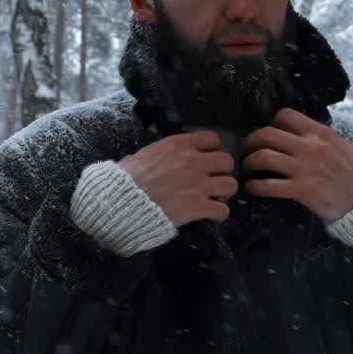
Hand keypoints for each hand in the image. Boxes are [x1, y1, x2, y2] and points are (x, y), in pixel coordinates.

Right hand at [118, 132, 236, 226]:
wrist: (121, 203)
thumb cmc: (125, 180)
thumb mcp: (142, 156)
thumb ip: (160, 154)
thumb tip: (161, 158)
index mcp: (178, 145)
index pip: (212, 139)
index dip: (213, 149)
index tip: (208, 158)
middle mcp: (192, 162)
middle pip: (227, 161)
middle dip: (222, 171)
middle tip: (213, 179)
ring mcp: (197, 185)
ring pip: (231, 185)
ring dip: (224, 192)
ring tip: (215, 197)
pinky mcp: (197, 207)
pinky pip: (223, 210)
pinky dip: (219, 214)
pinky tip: (212, 214)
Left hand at [241, 108, 352, 221]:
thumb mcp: (345, 147)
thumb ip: (324, 139)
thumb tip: (307, 134)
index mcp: (321, 133)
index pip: (285, 116)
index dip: (271, 124)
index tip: (267, 135)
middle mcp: (310, 147)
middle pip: (267, 134)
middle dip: (250, 142)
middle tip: (246, 151)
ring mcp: (305, 169)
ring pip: (262, 157)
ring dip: (249, 163)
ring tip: (246, 170)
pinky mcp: (302, 191)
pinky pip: (268, 185)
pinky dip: (255, 186)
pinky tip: (253, 189)